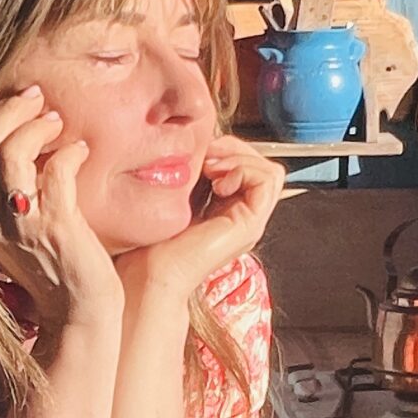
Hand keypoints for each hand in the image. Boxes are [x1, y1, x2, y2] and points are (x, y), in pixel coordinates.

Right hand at [0, 87, 120, 325]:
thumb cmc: (53, 265)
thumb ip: (9, 188)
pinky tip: (82, 153)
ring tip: (57, 124)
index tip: (14, 106)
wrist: (75, 313)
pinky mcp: (55, 229)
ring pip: (9, 155)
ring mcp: (20, 224)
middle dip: (7, 111)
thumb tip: (21, 139)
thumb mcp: (17, 225)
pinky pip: (55, 173)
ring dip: (35, 128)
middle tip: (38, 103)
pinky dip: (70, 154)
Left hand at [120, 134, 284, 303]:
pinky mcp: (251, 225)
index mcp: (225, 209)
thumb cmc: (150, 240)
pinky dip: (243, 170)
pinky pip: (268, 180)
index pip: (245, 165)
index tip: (199, 152)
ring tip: (211, 168)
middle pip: (260, 164)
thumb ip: (191, 174)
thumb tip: (201, 144)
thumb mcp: (172, 194)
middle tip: (207, 154)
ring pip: (269, 170)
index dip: (226, 149)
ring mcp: (249, 222)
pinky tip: (217, 182)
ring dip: (240, 158)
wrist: (148, 273)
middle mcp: (242, 216)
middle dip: (234, 149)